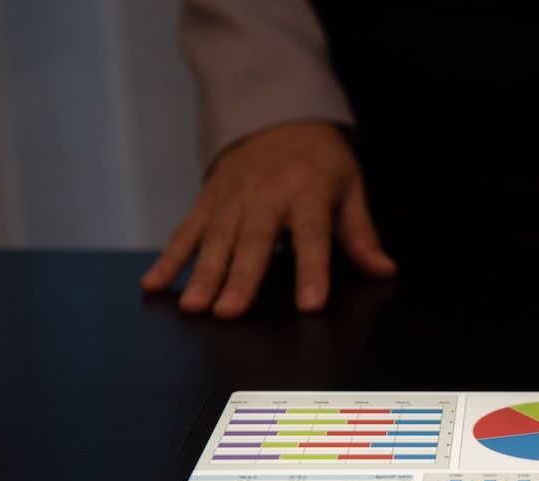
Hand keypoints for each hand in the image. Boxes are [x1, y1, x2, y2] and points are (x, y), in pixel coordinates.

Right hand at [140, 121, 395, 317]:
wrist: (276, 111)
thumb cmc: (318, 158)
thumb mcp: (349, 187)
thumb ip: (360, 233)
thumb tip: (384, 270)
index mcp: (307, 192)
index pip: (312, 236)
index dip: (313, 270)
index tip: (310, 303)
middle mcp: (265, 195)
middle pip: (253, 241)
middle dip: (241, 277)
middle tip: (229, 312)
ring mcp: (232, 197)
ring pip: (215, 239)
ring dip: (202, 274)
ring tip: (193, 306)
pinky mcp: (208, 199)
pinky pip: (186, 231)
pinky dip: (169, 258)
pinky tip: (154, 284)